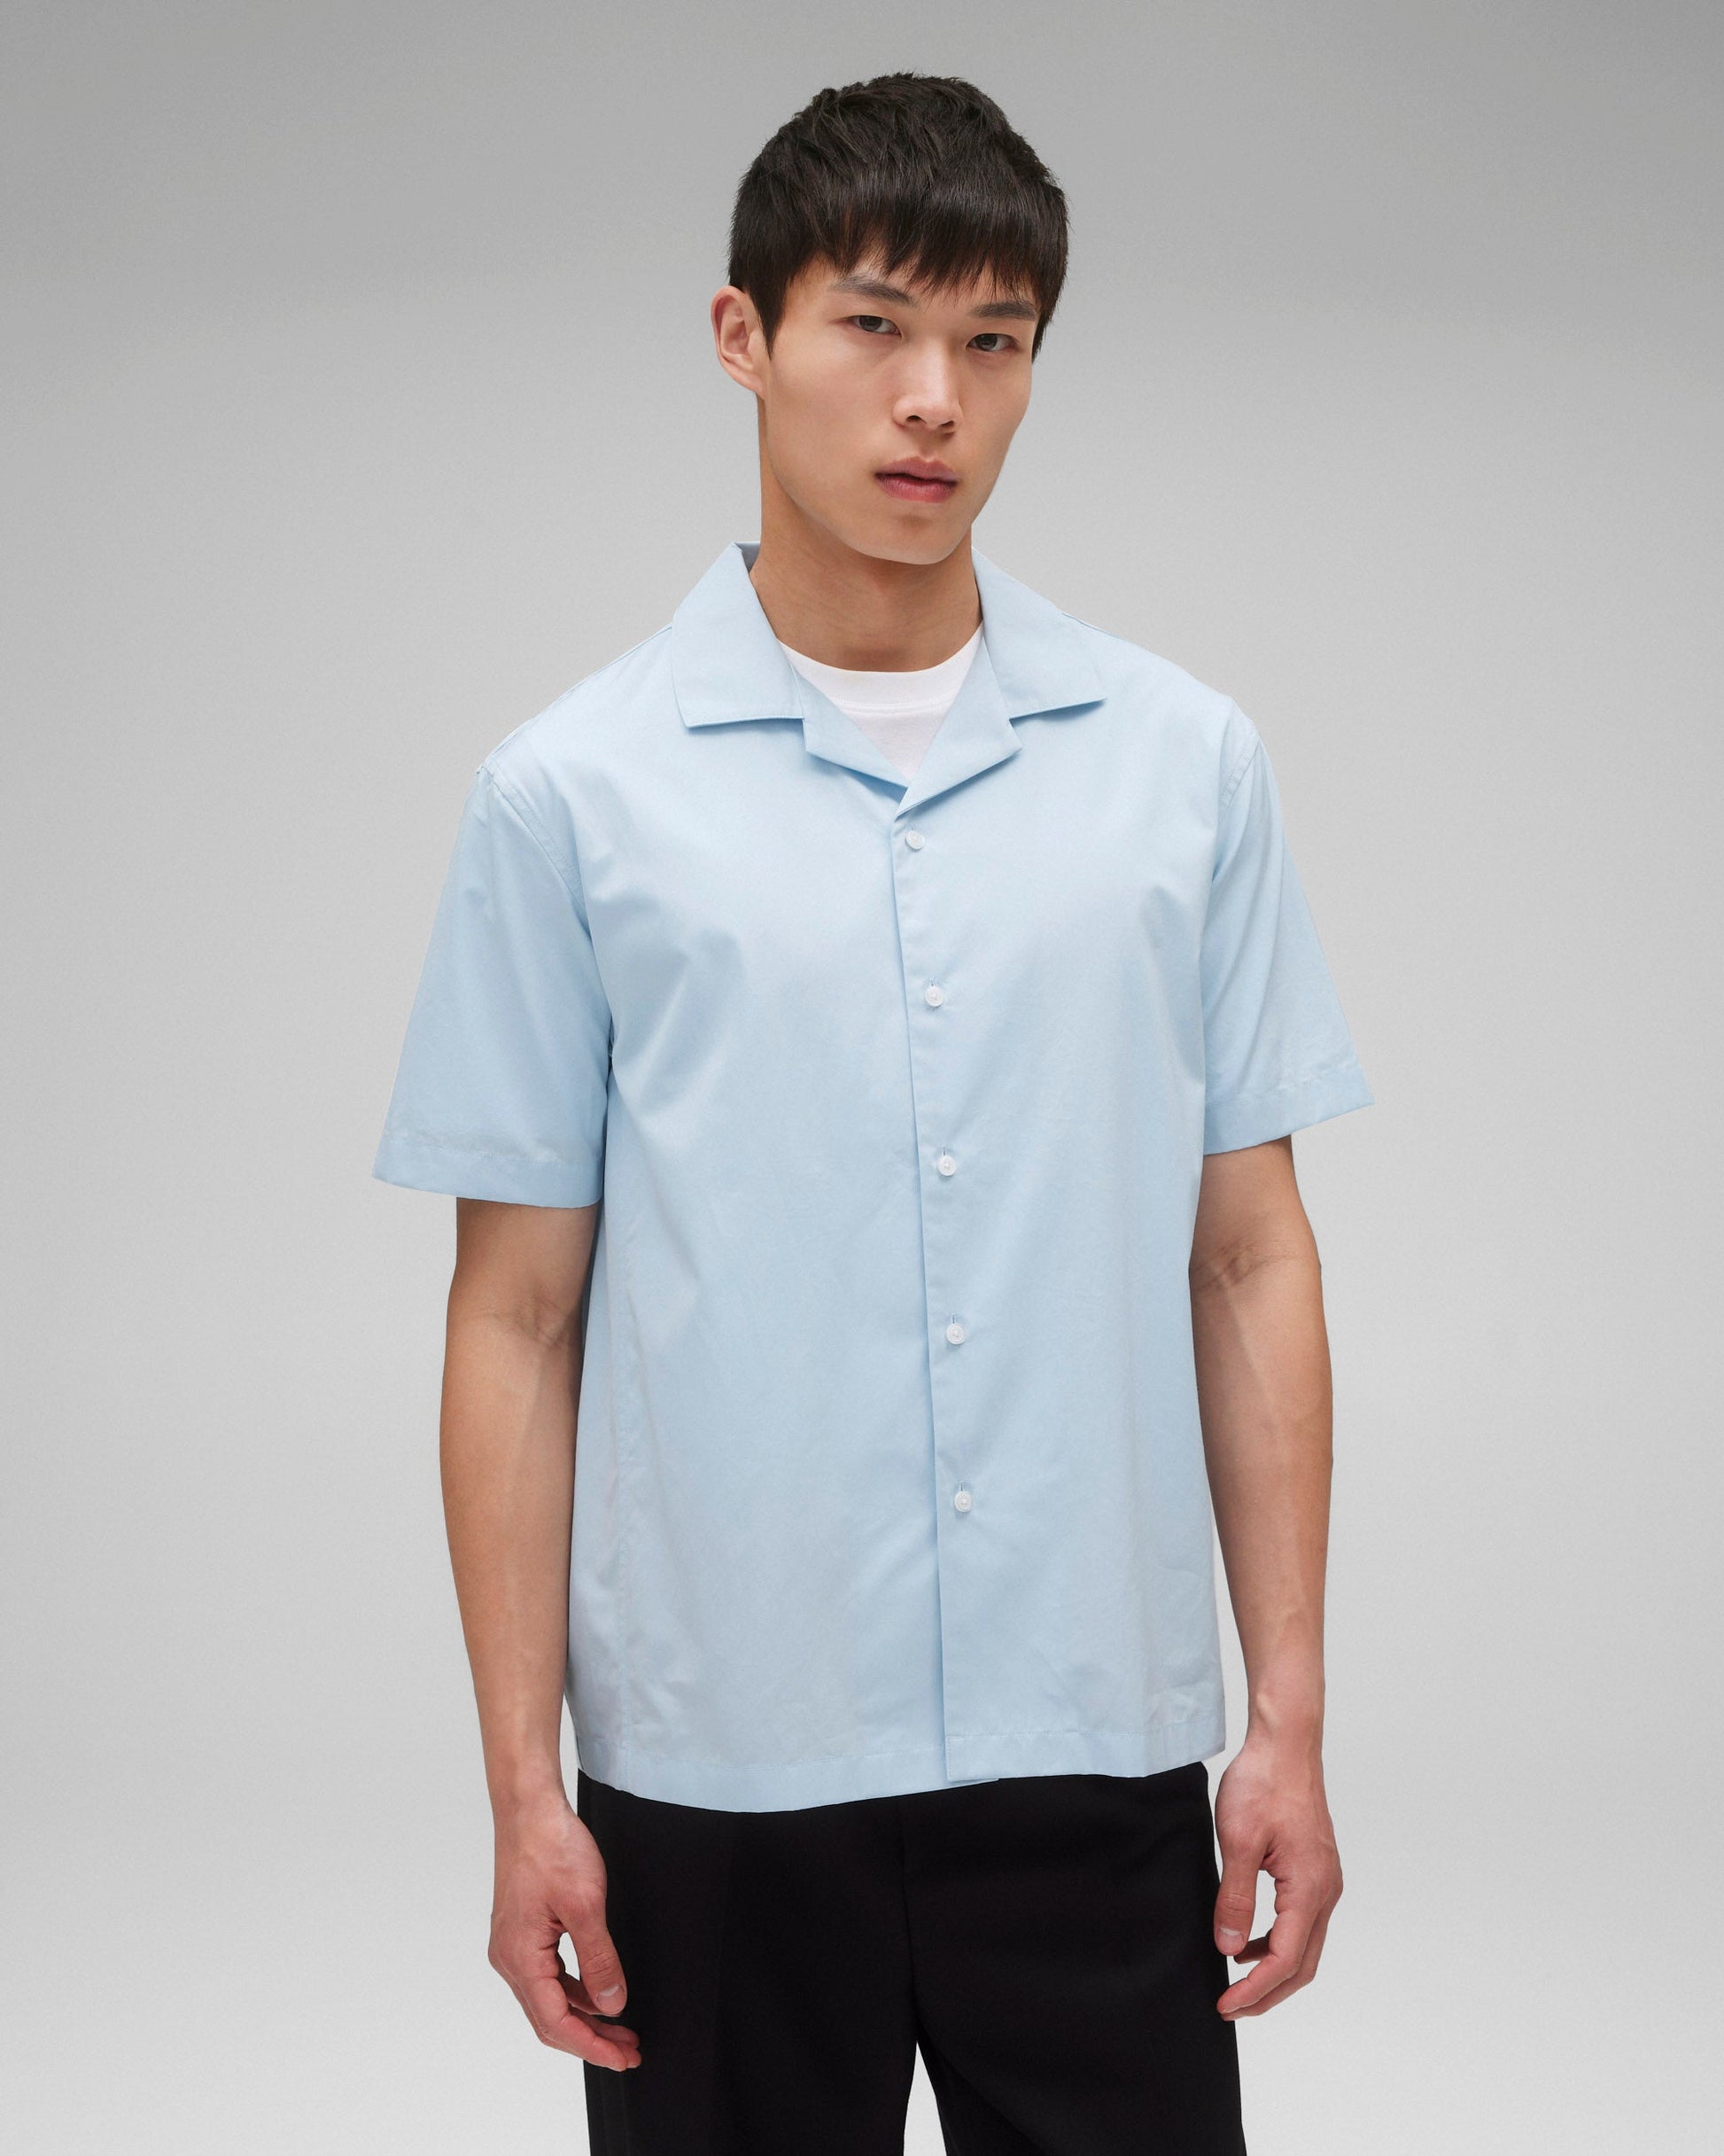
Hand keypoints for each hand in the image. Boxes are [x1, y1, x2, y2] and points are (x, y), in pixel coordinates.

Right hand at [488, 1791, 640, 2069]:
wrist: (529, 1809)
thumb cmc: (551, 1847)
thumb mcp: (586, 1905)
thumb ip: (599, 1960)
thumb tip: (612, 2005)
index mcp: (520, 1958)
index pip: (556, 2023)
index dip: (592, 2046)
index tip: (623, 2057)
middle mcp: (509, 1959)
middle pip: (549, 2018)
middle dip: (591, 2038)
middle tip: (629, 2050)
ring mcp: (513, 1945)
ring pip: (549, 1999)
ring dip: (585, 2016)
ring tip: (622, 2026)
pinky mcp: (522, 1932)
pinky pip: (548, 1975)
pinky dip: (575, 1990)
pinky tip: (599, 1991)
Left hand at [1210, 1734, 1341, 2017]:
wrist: (1285, 1744)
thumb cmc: (1264, 1783)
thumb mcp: (1238, 1841)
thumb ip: (1235, 1898)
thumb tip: (1230, 1947)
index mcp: (1309, 1888)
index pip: (1285, 1960)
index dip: (1255, 1990)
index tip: (1225, 2006)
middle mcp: (1325, 1890)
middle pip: (1303, 1964)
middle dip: (1268, 1993)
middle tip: (1231, 2007)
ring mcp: (1324, 1880)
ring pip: (1305, 1945)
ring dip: (1273, 1969)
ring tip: (1235, 1979)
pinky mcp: (1315, 1869)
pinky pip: (1302, 1921)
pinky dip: (1278, 1941)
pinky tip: (1250, 1939)